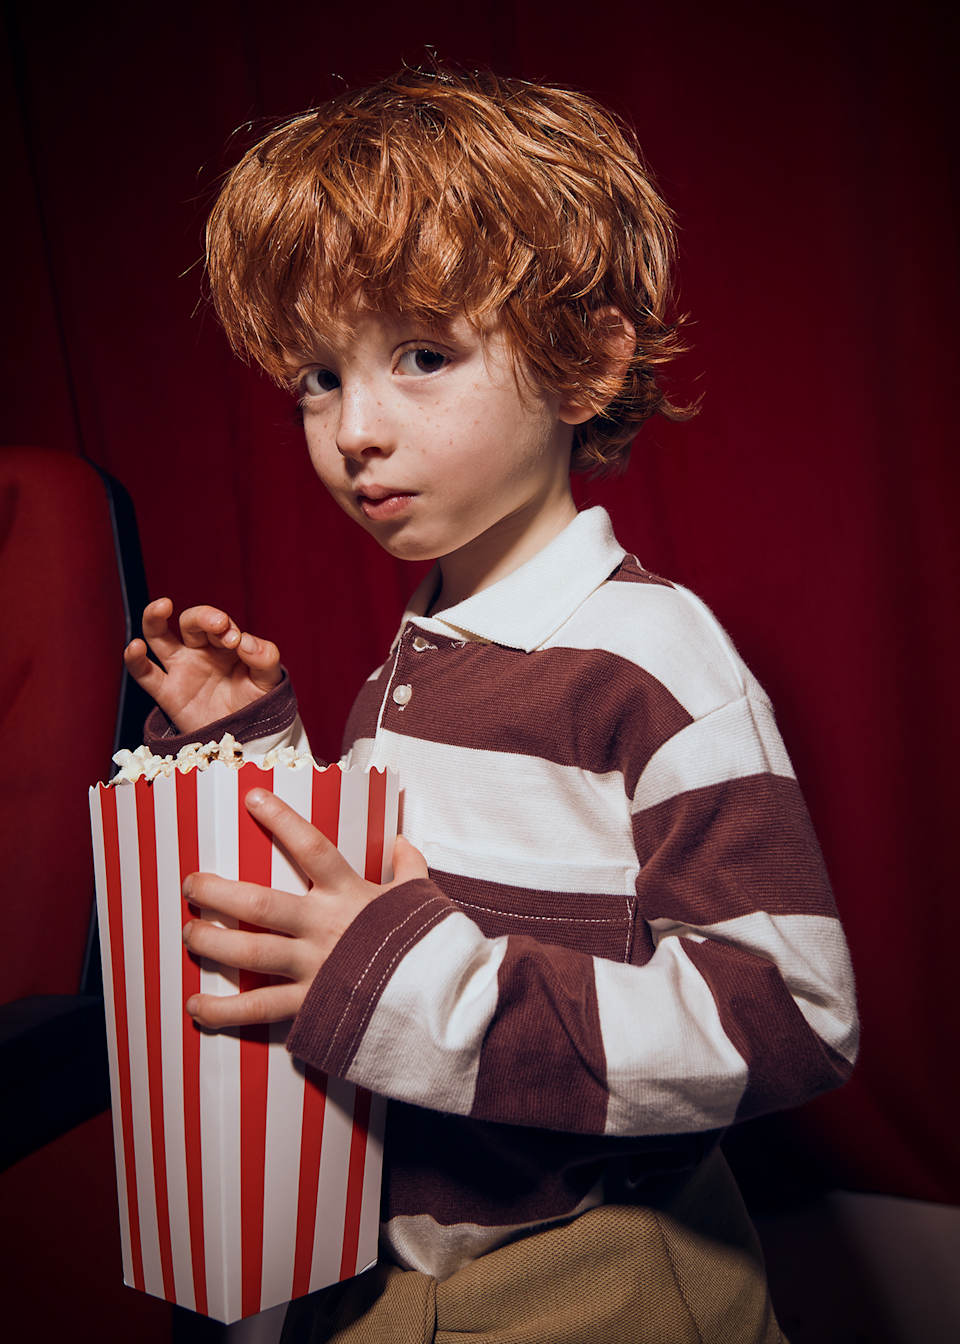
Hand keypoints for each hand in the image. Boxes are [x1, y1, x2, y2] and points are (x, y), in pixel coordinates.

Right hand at [124, 597, 282, 732]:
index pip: (220, 624)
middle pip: (191, 622)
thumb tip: (246, 641)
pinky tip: (135, 647)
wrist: (245, 738)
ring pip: (159, 636)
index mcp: (226, 644)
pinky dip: (135, 660)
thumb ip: (265, 657)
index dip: (226, 625)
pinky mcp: (166, 691)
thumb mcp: (269, 680)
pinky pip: (144, 673)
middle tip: (219, 625)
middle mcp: (200, 651)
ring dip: (155, 617)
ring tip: (163, 605)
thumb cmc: (256, 705)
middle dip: (204, 618)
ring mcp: (181, 668)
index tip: (236, 640)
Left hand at [181, 789, 428, 1027]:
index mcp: (350, 894)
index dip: (280, 819)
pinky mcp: (309, 1004)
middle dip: (217, 892)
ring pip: (249, 951)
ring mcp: (313, 966)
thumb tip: (402, 842)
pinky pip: (259, 1008)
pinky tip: (195, 1005)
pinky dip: (223, 1010)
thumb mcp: (422, 898)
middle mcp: (323, 926)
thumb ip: (410, 867)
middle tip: (191, 884)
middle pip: (258, 902)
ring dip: (211, 942)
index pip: (311, 847)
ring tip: (189, 934)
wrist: (441, 1000)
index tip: (251, 798)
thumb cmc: (430, 945)